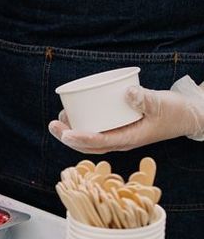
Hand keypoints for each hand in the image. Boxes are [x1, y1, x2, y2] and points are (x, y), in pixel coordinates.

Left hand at [49, 82, 203, 153]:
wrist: (185, 116)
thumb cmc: (174, 111)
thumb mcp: (161, 103)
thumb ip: (145, 99)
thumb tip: (127, 92)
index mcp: (129, 139)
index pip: (99, 143)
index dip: (80, 139)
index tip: (64, 133)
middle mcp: (121, 141)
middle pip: (88, 145)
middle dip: (68, 137)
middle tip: (53, 124)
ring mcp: (119, 136)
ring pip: (90, 140)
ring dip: (72, 132)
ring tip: (58, 119)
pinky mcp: (119, 128)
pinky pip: (96, 131)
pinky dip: (83, 125)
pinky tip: (74, 115)